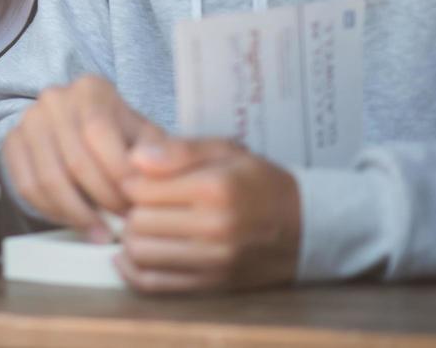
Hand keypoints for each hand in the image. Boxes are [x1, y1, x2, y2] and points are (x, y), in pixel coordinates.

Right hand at [0, 75, 165, 236]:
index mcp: (90, 89)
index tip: (136, 203)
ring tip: (100, 232)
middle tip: (122, 224)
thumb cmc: (118, 136)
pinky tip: (75, 222)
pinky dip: (52, 211)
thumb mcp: (144, 136)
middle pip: (75, 160)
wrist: (78, 128)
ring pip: (48, 178)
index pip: (98, 132)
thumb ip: (159, 150)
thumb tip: (155, 166)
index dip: (118, 173)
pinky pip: (26, 186)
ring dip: (77, 213)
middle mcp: (54, 99)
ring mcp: (28, 121)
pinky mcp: (12, 144)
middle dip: (102, 199)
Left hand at [116, 137, 300, 293]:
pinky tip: (134, 254)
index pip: (140, 188)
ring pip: (140, 253)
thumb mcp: (226, 151)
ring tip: (145, 226)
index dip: (132, 181)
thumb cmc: (259, 183)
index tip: (141, 180)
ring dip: (133, 238)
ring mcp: (213, 261)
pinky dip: (133, 270)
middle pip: (137, 222)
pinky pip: (153, 283)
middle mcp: (214, 227)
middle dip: (131, 210)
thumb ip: (179, 150)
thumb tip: (134, 158)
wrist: (304, 228)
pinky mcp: (211, 285)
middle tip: (143, 204)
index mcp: (214, 188)